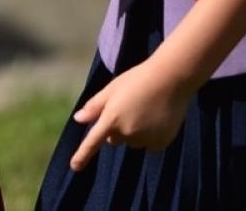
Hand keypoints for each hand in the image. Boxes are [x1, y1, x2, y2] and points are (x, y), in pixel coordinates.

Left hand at [69, 56, 193, 169]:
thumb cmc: (137, 80)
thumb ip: (94, 106)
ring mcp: (145, 139)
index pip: (93, 141)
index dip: (82, 155)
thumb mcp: (111, 89)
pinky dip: (150, 136)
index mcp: (111, 118)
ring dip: (134, 132)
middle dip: (116, 128)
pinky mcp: (161, 142)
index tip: (75, 167)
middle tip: (129, 107)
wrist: (171, 79)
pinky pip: (149, 144)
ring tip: (145, 109)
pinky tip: (157, 118)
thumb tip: (78, 119)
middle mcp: (127, 132)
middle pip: (114, 139)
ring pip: (132, 141)